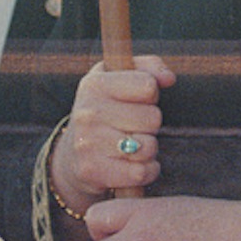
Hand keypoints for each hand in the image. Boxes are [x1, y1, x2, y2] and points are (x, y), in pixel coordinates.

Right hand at [50, 56, 174, 213]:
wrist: (71, 155)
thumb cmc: (106, 110)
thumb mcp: (120, 78)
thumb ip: (150, 68)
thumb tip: (169, 79)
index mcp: (95, 84)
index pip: (148, 86)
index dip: (150, 95)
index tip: (137, 100)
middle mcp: (88, 112)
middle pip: (153, 118)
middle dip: (150, 124)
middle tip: (132, 126)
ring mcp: (88, 143)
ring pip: (148, 147)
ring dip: (149, 149)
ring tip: (132, 145)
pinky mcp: (92, 171)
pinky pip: (139, 173)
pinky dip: (146, 171)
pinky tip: (134, 164)